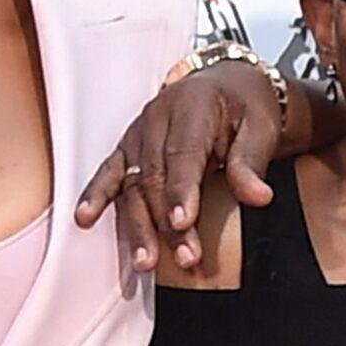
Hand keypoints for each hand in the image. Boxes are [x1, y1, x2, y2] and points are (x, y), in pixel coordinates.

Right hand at [75, 63, 283, 271]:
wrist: (225, 83)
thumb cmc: (244, 104)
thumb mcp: (262, 125)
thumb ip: (253, 161)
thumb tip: (258, 197)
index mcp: (192, 105)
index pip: (182, 153)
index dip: (181, 191)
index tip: (184, 223)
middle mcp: (157, 118)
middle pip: (155, 176)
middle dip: (166, 221)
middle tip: (184, 256)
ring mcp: (137, 134)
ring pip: (132, 184)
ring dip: (138, 225)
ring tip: (146, 261)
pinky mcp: (127, 148)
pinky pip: (109, 173)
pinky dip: (96, 196)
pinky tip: (84, 218)